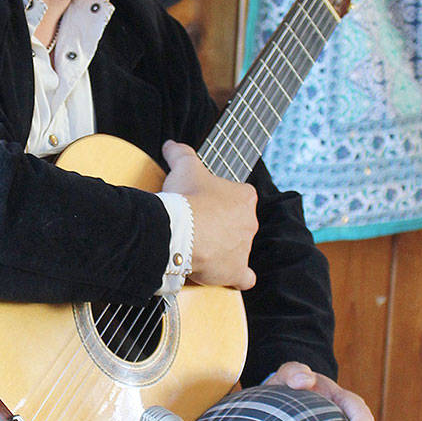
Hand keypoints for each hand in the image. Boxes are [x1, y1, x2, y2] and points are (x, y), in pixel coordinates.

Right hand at [162, 141, 256, 289]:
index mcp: (245, 197)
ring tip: (201, 248)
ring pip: (239, 248)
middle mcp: (250, 222)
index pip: (239, 196)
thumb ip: (180, 152)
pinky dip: (238, 277)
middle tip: (198, 226)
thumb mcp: (184, 167)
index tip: (203, 203)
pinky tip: (226, 275)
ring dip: (224, 249)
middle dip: (222, 225)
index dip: (220, 199)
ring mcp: (245, 248)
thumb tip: (171, 144)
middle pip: (239, 223)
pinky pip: (245, 277)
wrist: (178, 232)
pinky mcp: (237, 271)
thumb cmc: (185, 198)